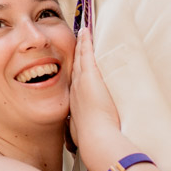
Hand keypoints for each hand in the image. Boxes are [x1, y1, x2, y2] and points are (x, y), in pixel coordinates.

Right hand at [68, 27, 119, 148]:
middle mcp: (75, 88)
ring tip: (83, 32)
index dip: (75, 71)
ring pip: (80, 58)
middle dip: (76, 54)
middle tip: (77, 41)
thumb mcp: (83, 132)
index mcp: (75, 101)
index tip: (76, 65)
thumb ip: (83, 130)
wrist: (95, 137)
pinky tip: (86, 32)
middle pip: (76, 67)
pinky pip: (86, 54)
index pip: (75, 82)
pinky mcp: (90, 76)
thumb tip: (85, 135)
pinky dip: (85, 42)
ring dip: (81, 44)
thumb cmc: (92, 137)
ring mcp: (81, 81)